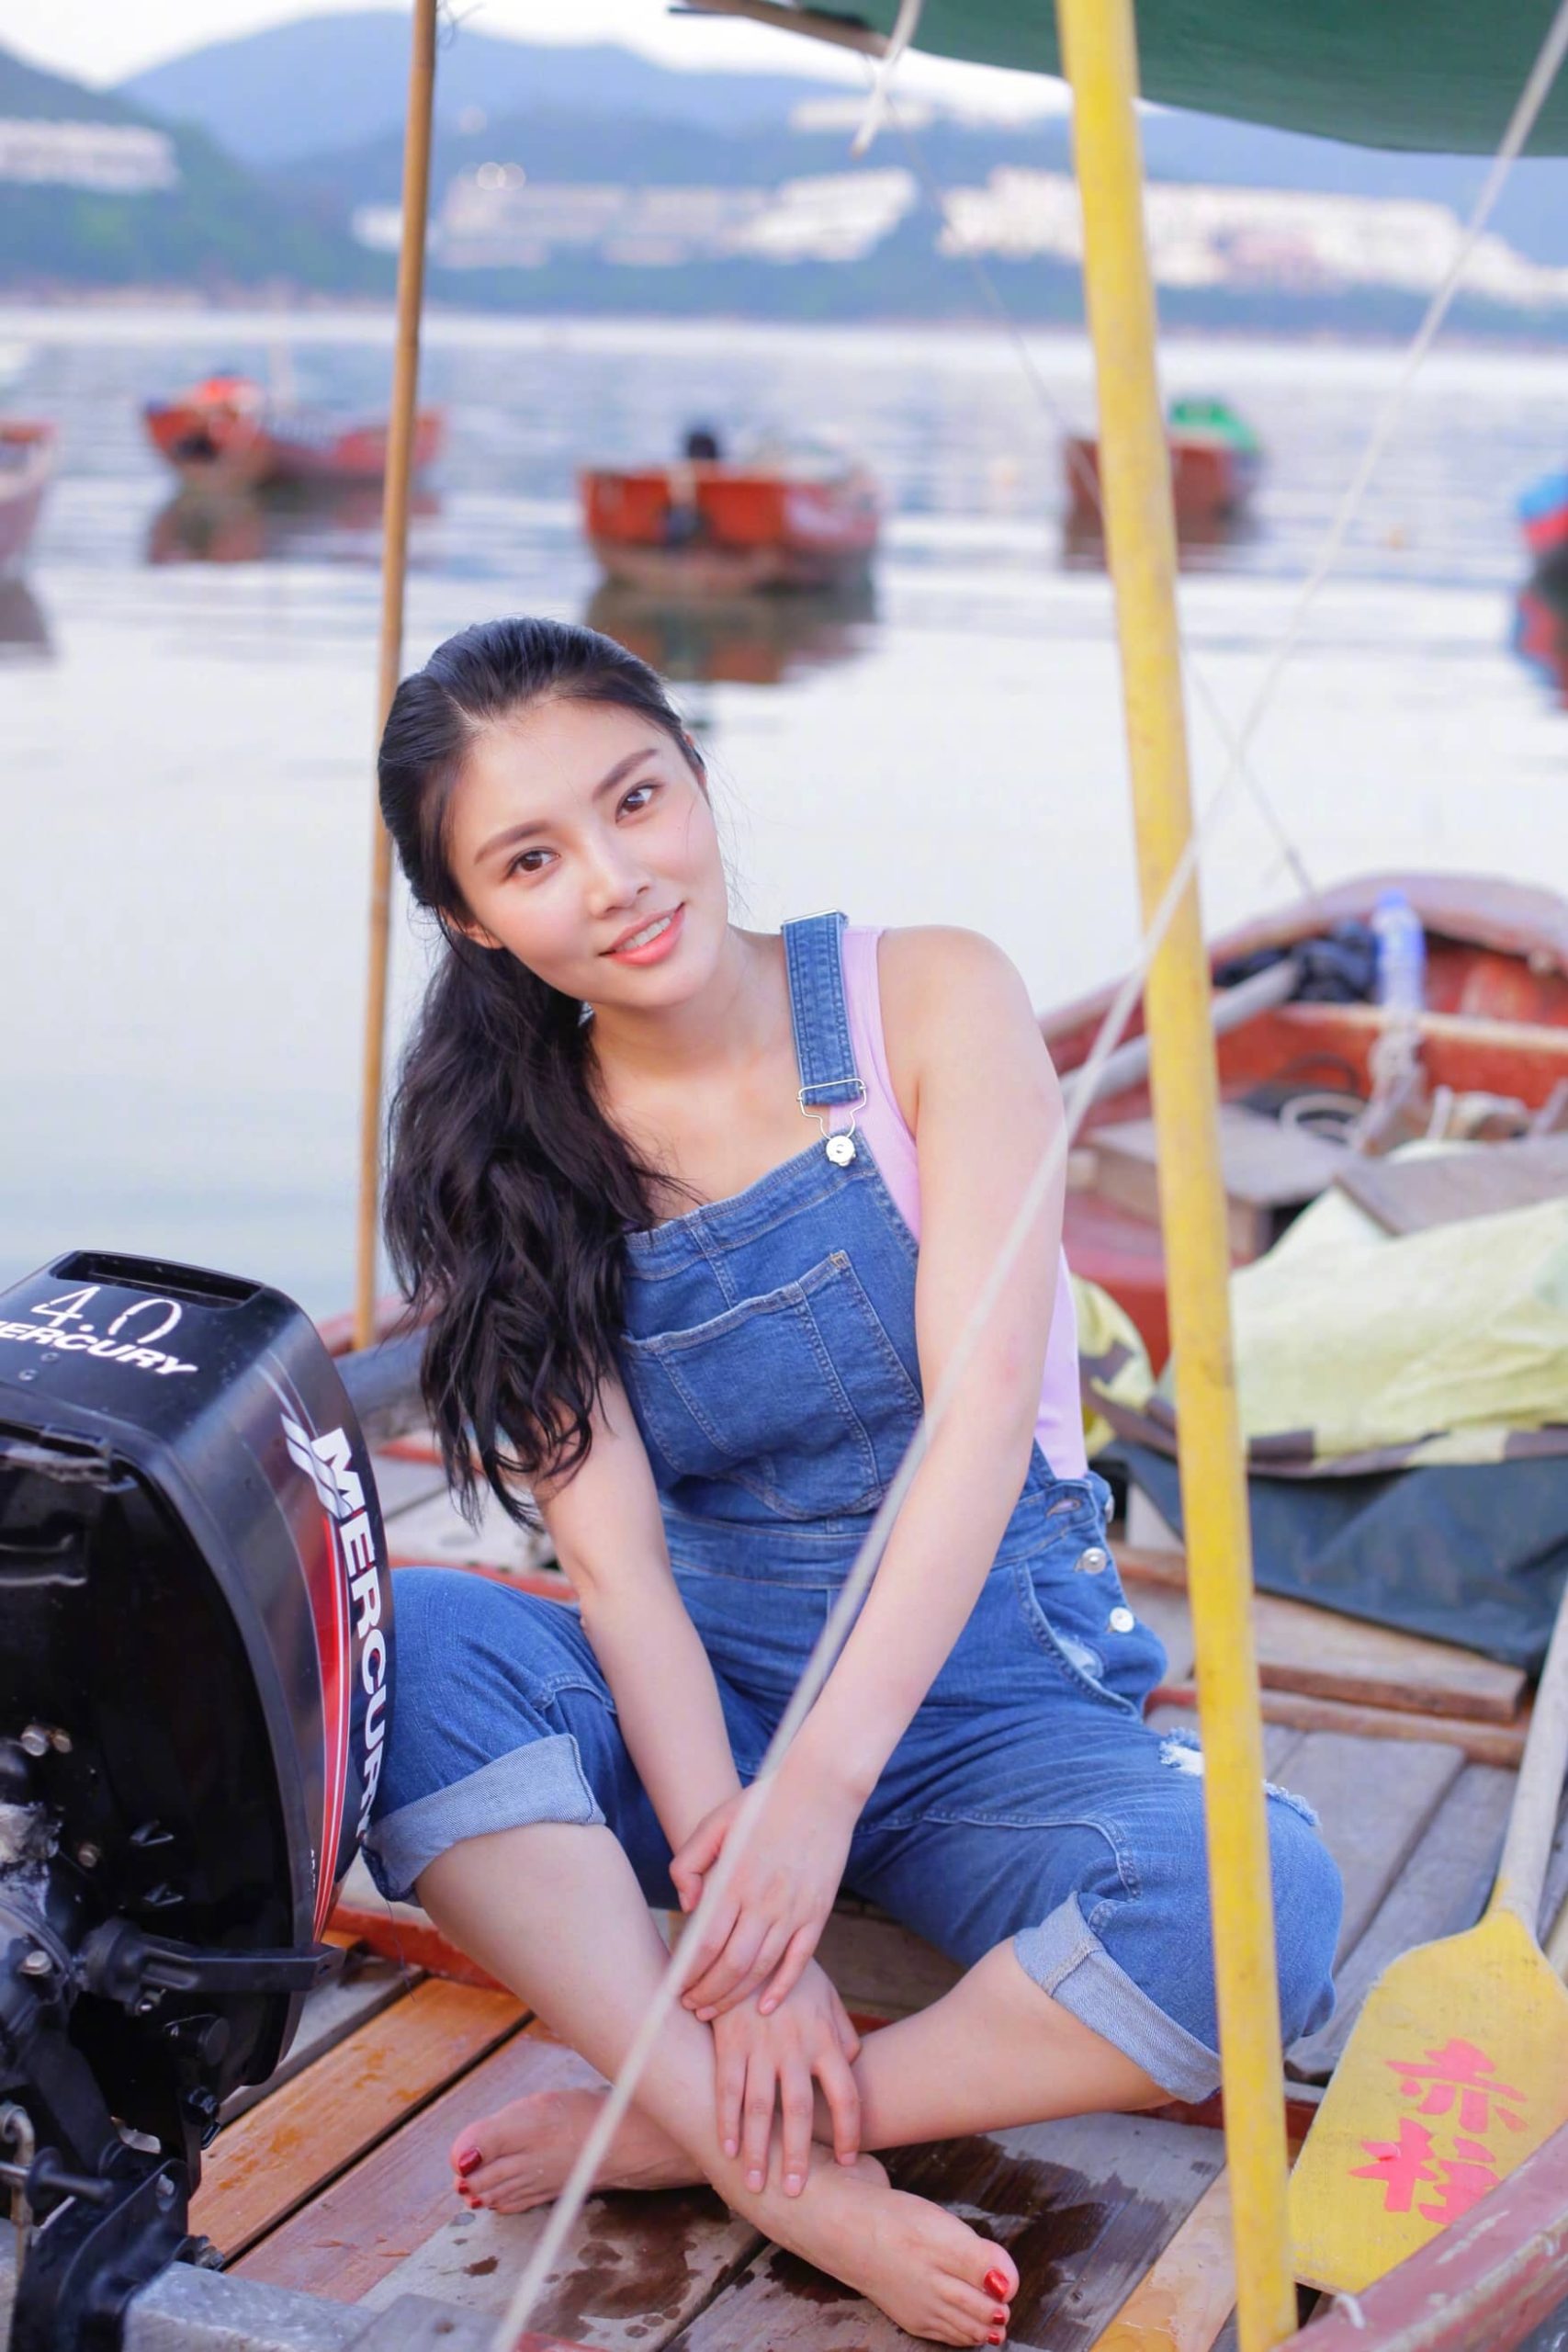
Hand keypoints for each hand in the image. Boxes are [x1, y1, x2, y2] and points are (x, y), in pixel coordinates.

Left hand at [670, 1756, 858, 2017]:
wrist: (821, 1789)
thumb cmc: (762, 1803)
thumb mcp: (714, 1821)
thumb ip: (689, 1861)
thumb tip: (686, 1904)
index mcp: (734, 1879)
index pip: (705, 1944)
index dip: (688, 1974)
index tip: (676, 1989)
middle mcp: (763, 1900)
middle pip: (730, 1966)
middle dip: (707, 1995)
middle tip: (692, 2009)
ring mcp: (793, 1909)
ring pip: (760, 1969)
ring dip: (735, 1997)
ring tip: (715, 2011)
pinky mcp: (817, 1913)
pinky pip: (799, 1961)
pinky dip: (782, 1989)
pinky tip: (766, 2008)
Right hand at [711, 1959, 861, 2196]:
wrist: (751, 1941)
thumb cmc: (792, 1973)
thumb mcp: (826, 1996)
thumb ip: (841, 2032)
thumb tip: (851, 2063)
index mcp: (824, 2039)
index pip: (847, 2095)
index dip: (851, 2132)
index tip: (849, 2161)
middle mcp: (795, 2048)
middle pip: (801, 2111)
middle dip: (799, 2155)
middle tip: (796, 2192)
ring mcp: (760, 2046)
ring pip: (761, 2108)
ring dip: (759, 2150)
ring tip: (757, 2183)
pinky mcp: (729, 2042)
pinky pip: (728, 2089)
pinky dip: (727, 2121)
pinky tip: (727, 2149)